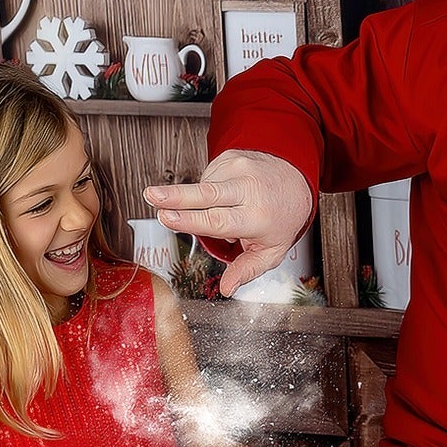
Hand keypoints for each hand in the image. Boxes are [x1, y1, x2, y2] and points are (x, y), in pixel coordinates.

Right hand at [145, 150, 313, 295]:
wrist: (295, 180)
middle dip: (175, 195)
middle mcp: (248, 190)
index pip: (219, 221)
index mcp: (258, 218)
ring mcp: (239, 169)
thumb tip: (227, 289)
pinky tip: (224, 195)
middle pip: (206, 194)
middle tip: (151, 195)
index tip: (166, 218)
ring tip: (220, 209)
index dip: (190, 220)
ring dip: (198, 202)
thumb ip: (248, 270)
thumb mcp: (272, 250)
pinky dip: (208, 190)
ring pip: (203, 187)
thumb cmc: (280, 218)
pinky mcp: (230, 157)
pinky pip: (207, 177)